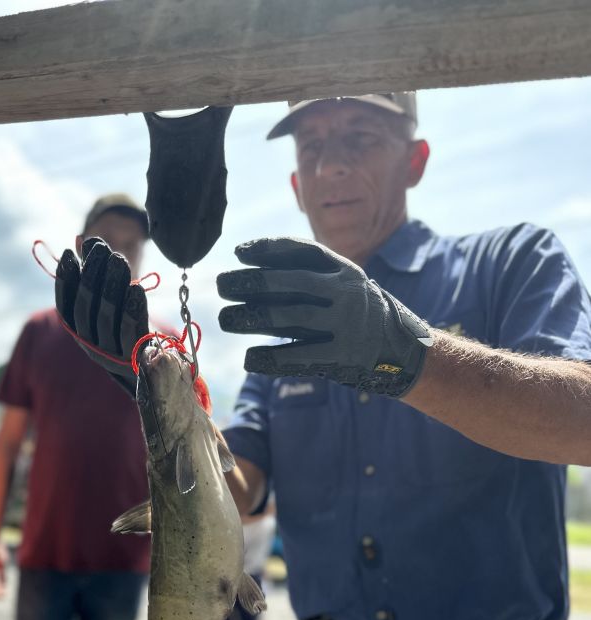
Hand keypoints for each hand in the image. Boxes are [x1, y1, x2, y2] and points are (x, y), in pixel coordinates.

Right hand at [55, 237, 148, 394]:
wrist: (150, 367)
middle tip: (102, 249)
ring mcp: (110, 354)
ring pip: (106, 317)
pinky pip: (129, 333)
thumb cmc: (127, 325)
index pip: (65, 304)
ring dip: (111, 286)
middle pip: (85, 308)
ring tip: (118, 259)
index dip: (65, 279)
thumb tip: (85, 240)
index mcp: (79, 330)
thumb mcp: (110, 299)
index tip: (68, 253)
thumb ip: (97, 272)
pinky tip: (136, 287)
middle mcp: (90, 343)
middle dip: (91, 276)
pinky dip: (131, 309)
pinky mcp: (133, 358)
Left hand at [217, 237, 432, 396]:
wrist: (408, 352)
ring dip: (252, 317)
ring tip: (224, 319)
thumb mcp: (346, 287)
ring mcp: (346, 324)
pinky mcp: (343, 356)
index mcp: (344, 270)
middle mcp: (345, 292)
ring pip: (290, 317)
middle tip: (221, 285)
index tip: (239, 252)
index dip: (268, 249)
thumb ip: (310, 280)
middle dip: (252, 282)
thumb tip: (254, 275)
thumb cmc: (362, 317)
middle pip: (290, 283)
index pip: (301, 251)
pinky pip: (300, 356)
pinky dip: (272, 358)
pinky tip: (249, 359)